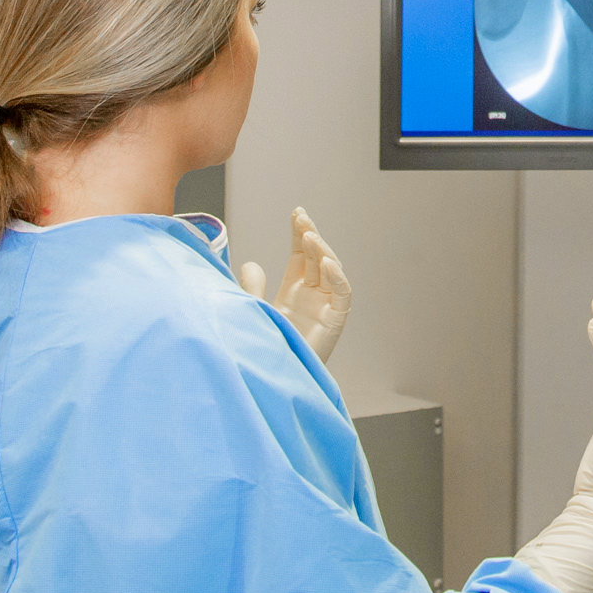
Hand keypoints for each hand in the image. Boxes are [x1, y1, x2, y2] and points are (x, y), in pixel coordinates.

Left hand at [238, 206, 349, 364]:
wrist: (273, 379)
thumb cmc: (265, 347)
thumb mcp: (253, 311)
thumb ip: (251, 288)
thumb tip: (250, 263)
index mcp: (294, 290)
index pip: (300, 255)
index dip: (299, 234)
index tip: (296, 213)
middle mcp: (312, 295)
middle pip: (316, 258)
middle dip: (310, 236)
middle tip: (301, 218)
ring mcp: (324, 307)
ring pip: (331, 270)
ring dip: (321, 251)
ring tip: (308, 235)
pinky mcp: (334, 321)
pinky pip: (342, 294)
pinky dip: (337, 277)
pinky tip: (325, 263)